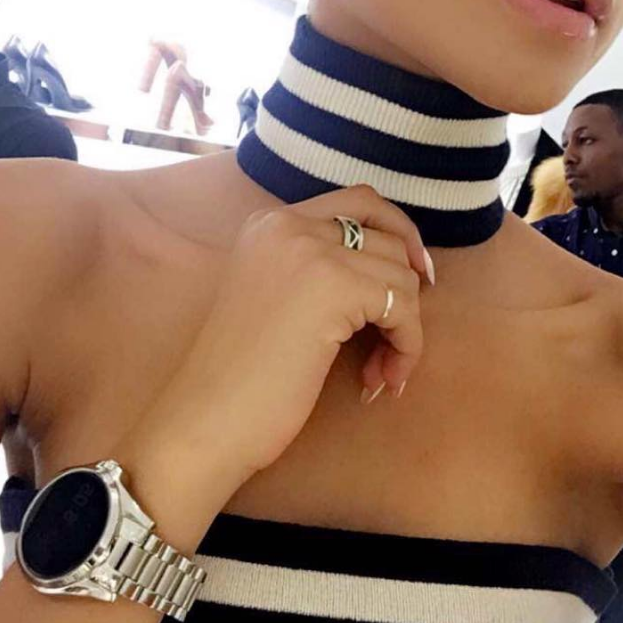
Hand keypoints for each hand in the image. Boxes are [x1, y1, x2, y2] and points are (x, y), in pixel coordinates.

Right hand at [138, 185, 432, 494]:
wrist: (206, 420)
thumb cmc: (242, 376)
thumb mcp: (277, 297)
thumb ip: (322, 269)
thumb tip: (407, 266)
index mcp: (269, 223)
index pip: (360, 201)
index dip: (399, 236)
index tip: (415, 277)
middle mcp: (289, 225)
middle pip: (388, 238)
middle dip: (405, 291)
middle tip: (395, 343)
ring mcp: (311, 251)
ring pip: (402, 276)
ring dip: (404, 330)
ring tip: (379, 373)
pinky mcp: (334, 286)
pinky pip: (403, 308)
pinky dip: (406, 347)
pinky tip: (379, 380)